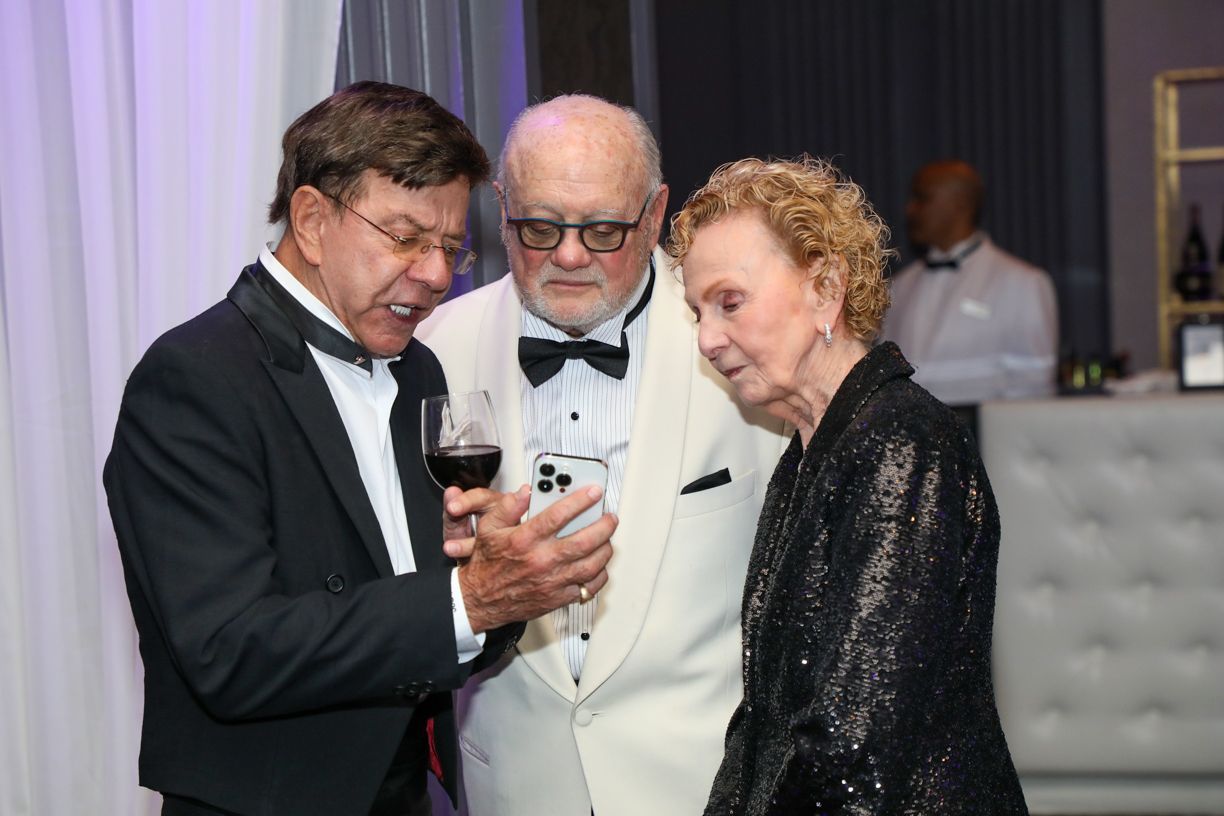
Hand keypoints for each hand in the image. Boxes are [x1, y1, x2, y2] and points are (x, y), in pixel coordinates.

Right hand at [457, 485, 615, 632]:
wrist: (480, 601)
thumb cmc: (487, 565)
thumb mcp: (489, 528)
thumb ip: (508, 506)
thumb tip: (526, 492)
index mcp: (525, 540)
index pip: (558, 516)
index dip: (580, 501)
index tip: (593, 492)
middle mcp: (541, 560)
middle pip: (584, 541)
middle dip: (603, 526)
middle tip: (609, 517)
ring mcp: (552, 581)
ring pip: (592, 565)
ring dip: (605, 549)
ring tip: (607, 538)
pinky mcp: (558, 598)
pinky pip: (588, 588)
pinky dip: (600, 575)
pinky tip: (599, 564)